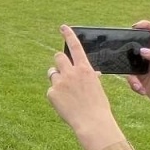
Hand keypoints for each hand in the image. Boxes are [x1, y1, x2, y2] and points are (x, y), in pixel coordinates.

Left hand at [48, 25, 118, 141]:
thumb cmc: (97, 105)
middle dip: (59, 61)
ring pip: (52, 73)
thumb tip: (91, 72)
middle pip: (58, 57)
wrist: (91, 122)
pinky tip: (64, 103)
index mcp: (85, 68)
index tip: (63, 27)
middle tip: (62, 69)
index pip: (75, 46)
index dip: (69, 35)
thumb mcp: (96, 86)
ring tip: (66, 91)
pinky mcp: (51, 93)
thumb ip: (89, 76)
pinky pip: (51, 89)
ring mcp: (60, 82)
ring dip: (56, 78)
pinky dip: (56, 95)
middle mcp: (71, 72)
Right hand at [126, 20, 149, 106]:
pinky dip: (134, 85)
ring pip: (129, 64)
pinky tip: (142, 90)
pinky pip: (130, 78)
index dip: (145, 25)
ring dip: (131, 76)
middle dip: (128, 50)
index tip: (134, 27)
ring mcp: (144, 66)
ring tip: (138, 85)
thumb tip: (141, 50)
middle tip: (123, 55)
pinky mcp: (140, 77)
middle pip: (136, 45)